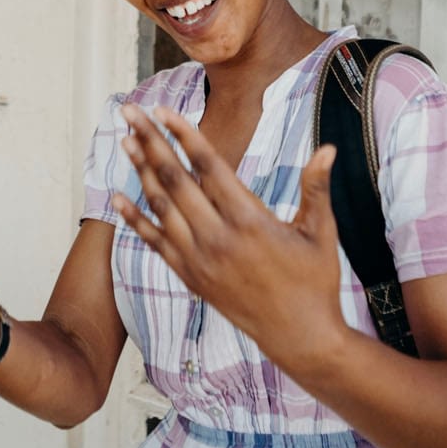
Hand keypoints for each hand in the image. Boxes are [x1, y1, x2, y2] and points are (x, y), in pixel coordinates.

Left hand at [110, 105, 346, 367]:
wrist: (299, 337)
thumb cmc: (315, 281)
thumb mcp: (320, 233)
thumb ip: (316, 188)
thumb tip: (329, 148)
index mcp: (250, 221)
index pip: (209, 168)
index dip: (184, 136)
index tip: (163, 110)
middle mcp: (218, 239)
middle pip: (176, 180)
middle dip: (151, 142)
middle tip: (130, 111)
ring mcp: (199, 260)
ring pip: (161, 207)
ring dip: (141, 171)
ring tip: (125, 140)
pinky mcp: (191, 277)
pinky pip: (155, 243)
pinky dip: (135, 219)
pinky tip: (116, 198)